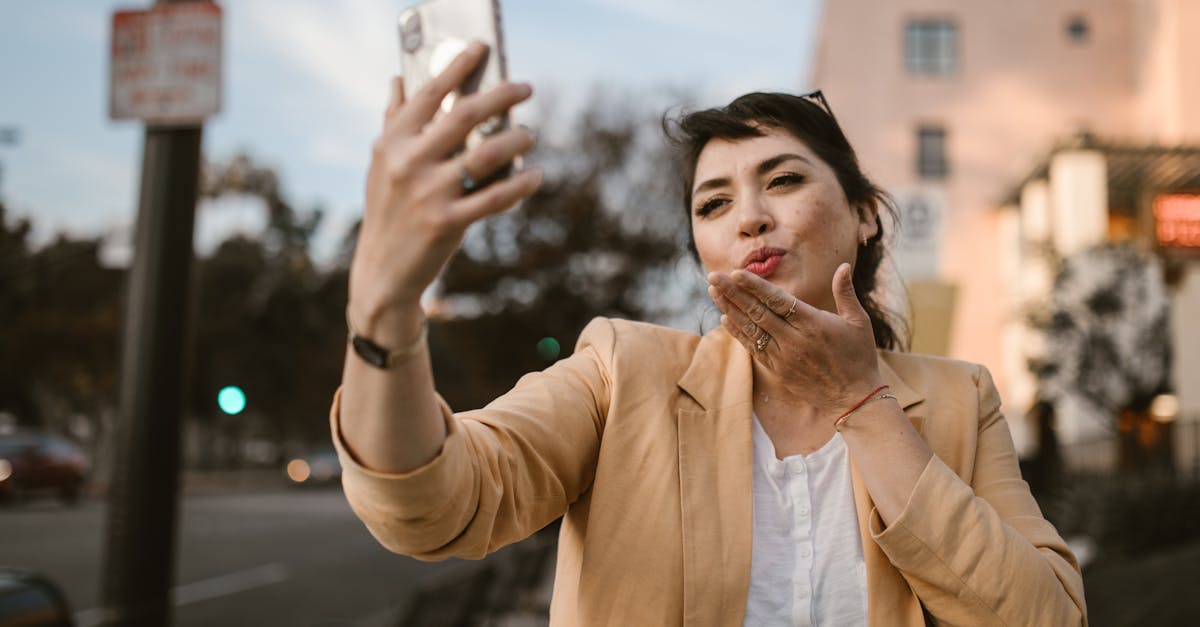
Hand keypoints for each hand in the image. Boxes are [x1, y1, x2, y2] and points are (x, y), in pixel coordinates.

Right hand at [350, 42, 542, 332]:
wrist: (382, 271)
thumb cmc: (388, 211)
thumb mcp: (382, 165)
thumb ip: (393, 122)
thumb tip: (397, 79)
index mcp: (392, 142)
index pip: (429, 94)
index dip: (457, 67)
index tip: (481, 48)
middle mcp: (408, 162)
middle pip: (464, 116)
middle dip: (501, 96)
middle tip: (525, 88)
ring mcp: (428, 193)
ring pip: (486, 154)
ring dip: (516, 139)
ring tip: (529, 135)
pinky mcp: (447, 222)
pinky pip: (495, 197)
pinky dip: (521, 184)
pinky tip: (535, 176)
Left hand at [706, 263, 884, 412]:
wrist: (854, 398)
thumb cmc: (859, 356)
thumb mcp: (858, 322)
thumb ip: (846, 293)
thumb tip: (844, 266)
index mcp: (813, 324)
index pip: (777, 300)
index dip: (755, 286)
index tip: (735, 273)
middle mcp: (794, 340)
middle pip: (757, 312)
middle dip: (733, 292)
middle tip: (713, 276)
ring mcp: (783, 356)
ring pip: (751, 329)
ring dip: (730, 309)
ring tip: (713, 292)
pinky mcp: (778, 370)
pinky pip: (753, 348)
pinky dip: (739, 334)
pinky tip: (725, 319)